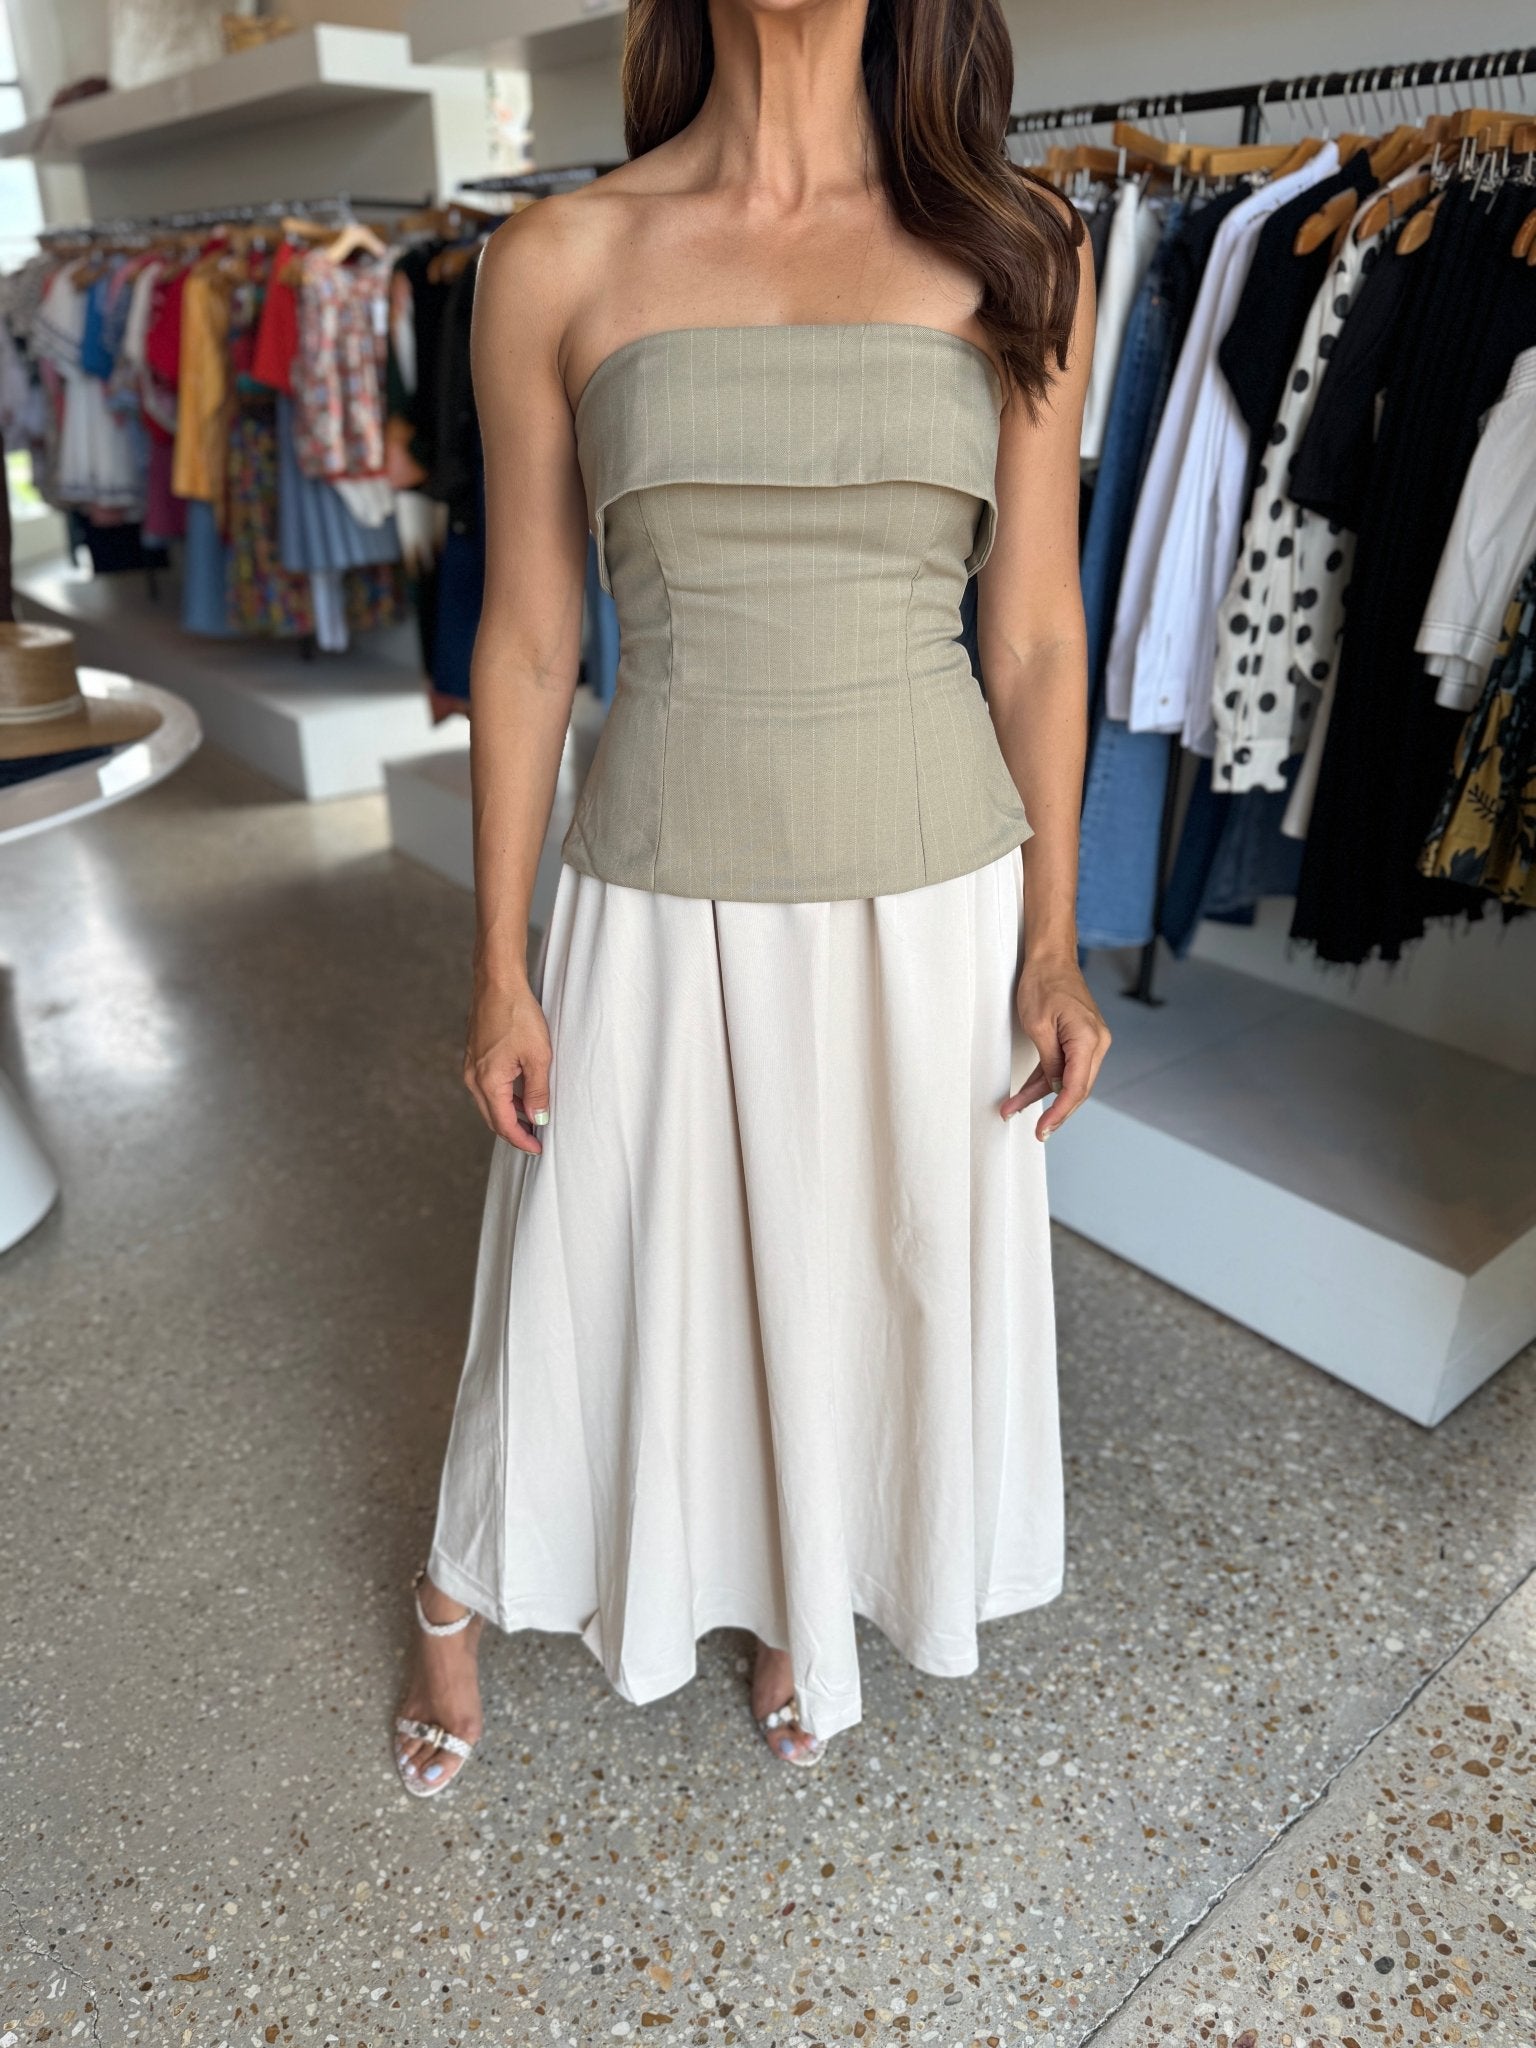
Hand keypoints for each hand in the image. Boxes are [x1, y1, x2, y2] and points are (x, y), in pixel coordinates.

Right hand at [463, 977, 552, 1155]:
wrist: (497, 983)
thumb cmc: (518, 1015)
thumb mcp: (538, 1056)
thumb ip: (538, 1091)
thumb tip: (538, 1118)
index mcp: (488, 1081)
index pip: (504, 1124)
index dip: (522, 1139)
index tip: (538, 1148)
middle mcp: (473, 1078)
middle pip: (492, 1118)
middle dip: (514, 1132)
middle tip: (536, 1140)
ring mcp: (471, 1067)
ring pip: (489, 1103)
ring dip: (509, 1115)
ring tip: (533, 1118)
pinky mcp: (473, 1057)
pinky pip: (486, 1087)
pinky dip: (503, 1098)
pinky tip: (520, 1095)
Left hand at [1003, 956, 1111, 1139]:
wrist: (1051, 959)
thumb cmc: (1043, 984)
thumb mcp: (1038, 1026)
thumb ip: (1049, 1061)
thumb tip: (1055, 1088)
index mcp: (1088, 1039)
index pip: (1077, 1087)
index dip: (1060, 1112)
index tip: (1044, 1129)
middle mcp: (1096, 1043)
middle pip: (1077, 1088)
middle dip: (1054, 1111)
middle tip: (1036, 1133)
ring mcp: (1090, 1042)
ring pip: (1069, 1080)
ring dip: (1042, 1096)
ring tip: (1012, 1109)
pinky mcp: (1080, 1040)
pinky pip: (1064, 1067)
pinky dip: (1045, 1080)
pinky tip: (1025, 1095)